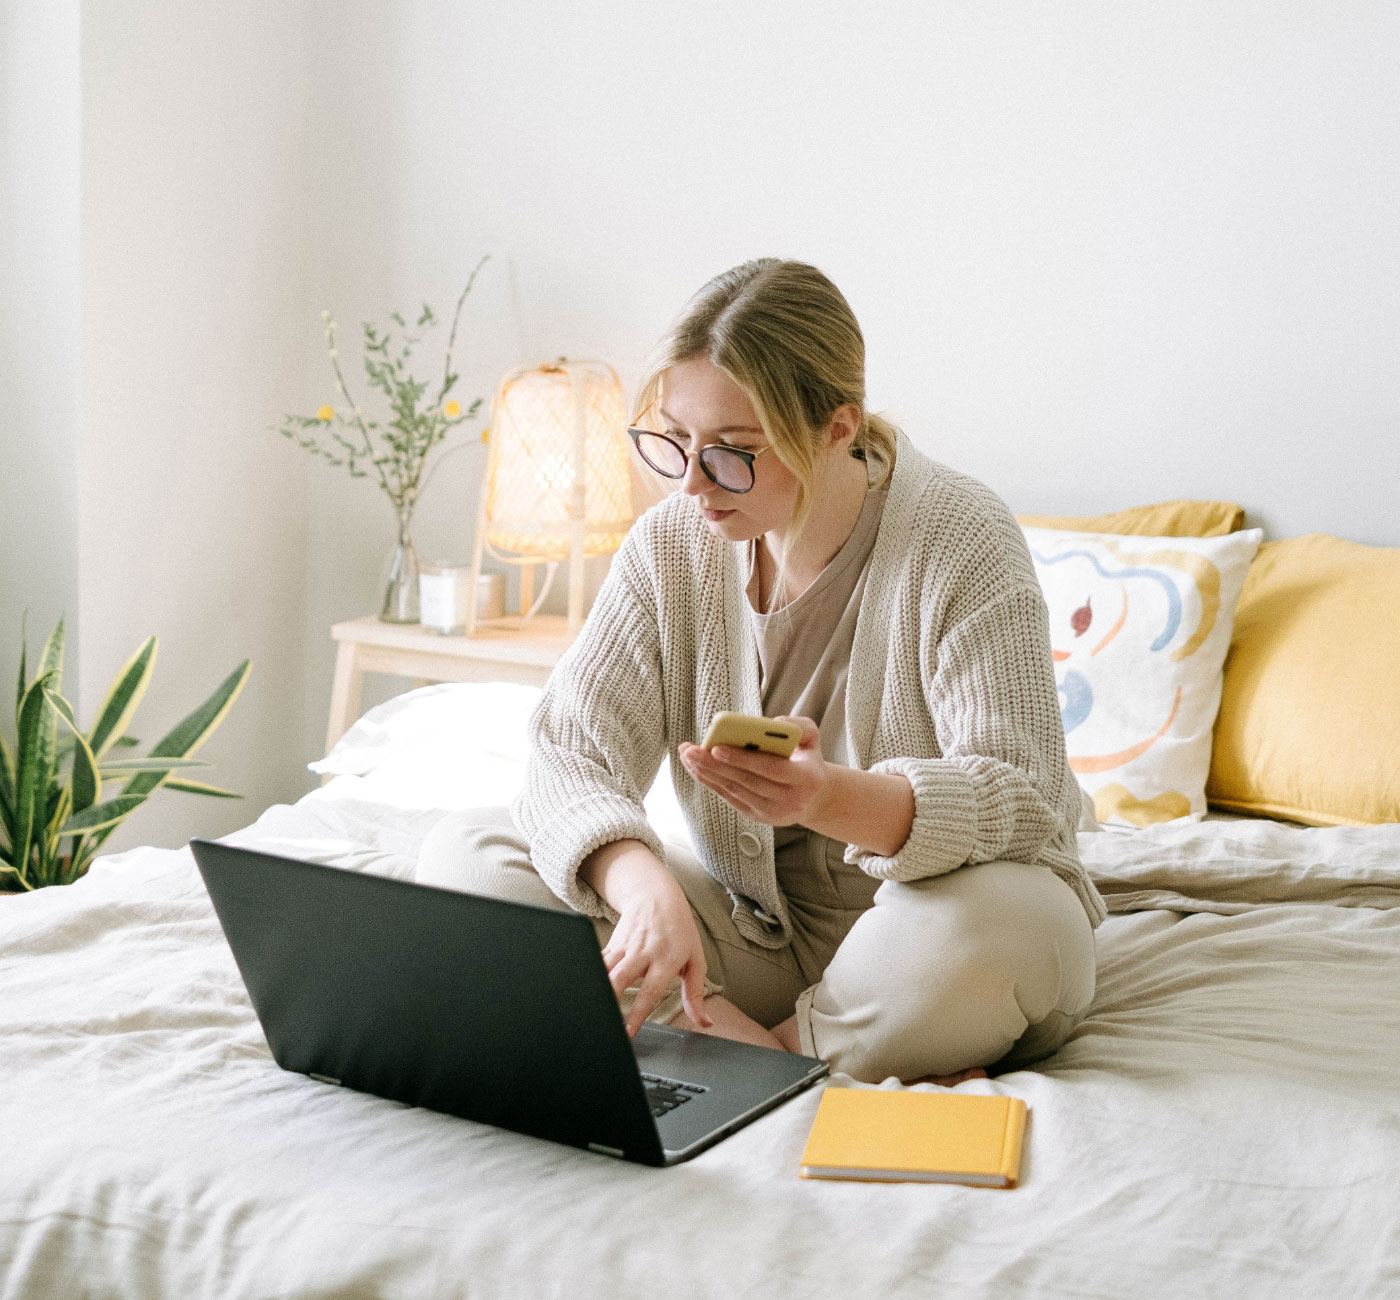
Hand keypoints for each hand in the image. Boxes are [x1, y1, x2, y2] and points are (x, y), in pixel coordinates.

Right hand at [598, 859, 712, 1036]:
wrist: (657, 895)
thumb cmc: (680, 931)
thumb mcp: (695, 960)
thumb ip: (696, 994)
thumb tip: (705, 1022)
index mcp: (666, 959)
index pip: (650, 991)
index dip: (638, 1013)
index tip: (628, 1032)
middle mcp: (644, 952)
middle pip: (621, 977)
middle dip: (610, 999)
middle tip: (604, 1022)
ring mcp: (625, 946)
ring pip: (605, 968)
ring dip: (597, 988)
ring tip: (591, 1009)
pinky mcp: (612, 942)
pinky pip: (599, 960)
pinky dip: (591, 975)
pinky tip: (584, 991)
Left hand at [677, 715, 830, 827]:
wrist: (813, 796)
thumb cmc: (807, 759)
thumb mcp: (812, 739)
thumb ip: (799, 726)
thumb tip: (772, 723)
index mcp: (807, 778)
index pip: (772, 769)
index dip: (744, 759)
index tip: (717, 747)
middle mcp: (791, 800)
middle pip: (747, 781)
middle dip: (716, 765)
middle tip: (691, 750)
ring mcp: (773, 812)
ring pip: (734, 790)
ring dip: (707, 773)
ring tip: (687, 755)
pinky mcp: (758, 817)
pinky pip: (730, 797)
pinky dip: (711, 782)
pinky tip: (696, 768)